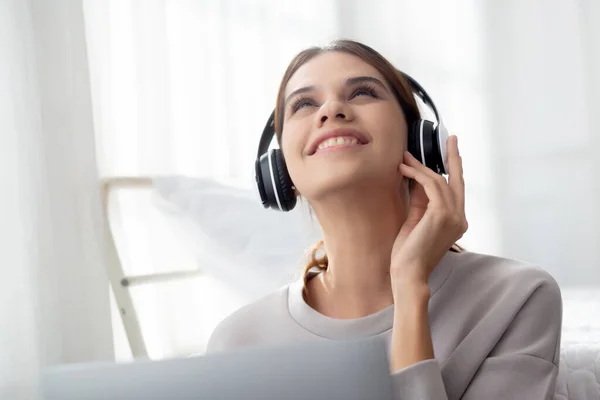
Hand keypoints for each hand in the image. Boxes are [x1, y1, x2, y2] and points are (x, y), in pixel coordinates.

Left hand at [390, 135, 467, 286]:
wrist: (408, 273)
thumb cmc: (409, 252)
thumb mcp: (416, 221)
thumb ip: (420, 201)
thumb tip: (418, 180)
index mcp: (456, 221)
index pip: (456, 189)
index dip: (453, 169)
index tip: (450, 151)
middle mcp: (460, 218)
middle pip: (457, 179)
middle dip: (453, 157)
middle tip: (450, 138)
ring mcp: (454, 216)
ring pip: (440, 180)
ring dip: (421, 166)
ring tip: (404, 158)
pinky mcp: (442, 214)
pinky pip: (431, 185)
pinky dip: (417, 174)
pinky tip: (404, 169)